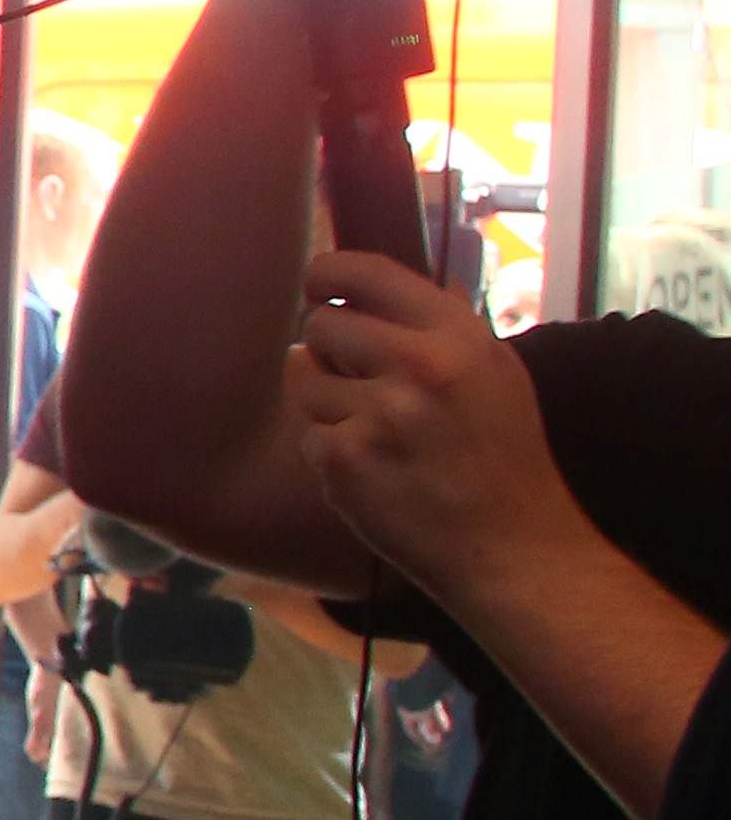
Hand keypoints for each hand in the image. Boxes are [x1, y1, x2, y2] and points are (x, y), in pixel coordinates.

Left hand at [290, 249, 579, 607]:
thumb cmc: (504, 459)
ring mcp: (381, 413)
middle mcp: (421, 365)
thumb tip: (383, 286)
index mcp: (459, 335)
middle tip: (358, 380)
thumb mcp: (494, 373)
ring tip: (381, 433)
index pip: (367, 273)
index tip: (320, 285)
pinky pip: (309, 433)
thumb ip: (440, 327)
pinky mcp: (346, 459)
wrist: (514, 547)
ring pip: (305, 380)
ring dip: (329, 403)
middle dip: (329, 349)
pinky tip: (377, 469)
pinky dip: (332, 451)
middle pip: (321, 325)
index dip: (329, 274)